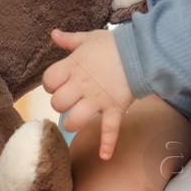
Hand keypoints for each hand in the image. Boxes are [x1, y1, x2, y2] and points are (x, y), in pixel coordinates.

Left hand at [41, 29, 133, 159]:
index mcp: (73, 67)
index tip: (58, 84)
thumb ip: (69, 40)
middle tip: (70, 100)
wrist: (141, 51)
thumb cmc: (113, 45)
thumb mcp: (89, 38)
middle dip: (60, 104)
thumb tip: (53, 34)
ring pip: (75, 120)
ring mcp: (98, 99)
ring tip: (75, 120)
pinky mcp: (114, 108)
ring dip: (72, 124)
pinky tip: (104, 155)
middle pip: (58, 104)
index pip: (49, 81)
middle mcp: (82, 85)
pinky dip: (108, 144)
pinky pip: (109, 130)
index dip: (50, 84)